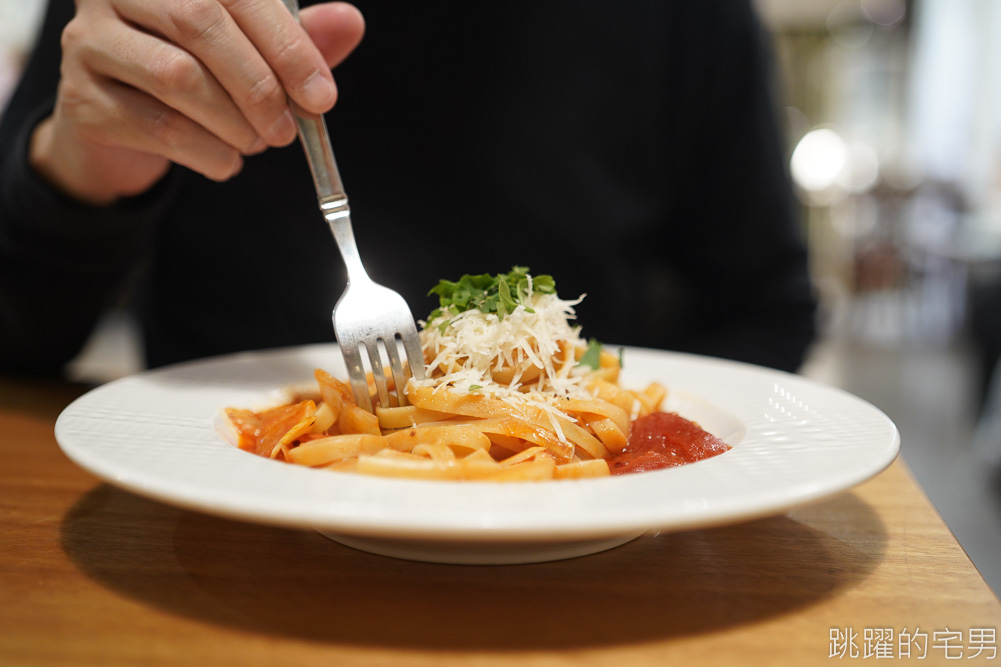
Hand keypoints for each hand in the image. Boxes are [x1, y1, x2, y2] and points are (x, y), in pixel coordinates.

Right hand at [29, 0, 364, 205]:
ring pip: (178, 77)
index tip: (322, 96)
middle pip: (200, 24)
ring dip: (234, 123)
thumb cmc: (197, 79)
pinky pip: (158, 126)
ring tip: (257, 143)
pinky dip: (208, 152)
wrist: (123, 132)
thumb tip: (350, 22)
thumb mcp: (254, 54)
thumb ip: (296, 38)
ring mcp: (89, 41)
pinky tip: (226, 160)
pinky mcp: (81, 98)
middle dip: (260, 86)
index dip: (287, 45)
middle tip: (288, 130)